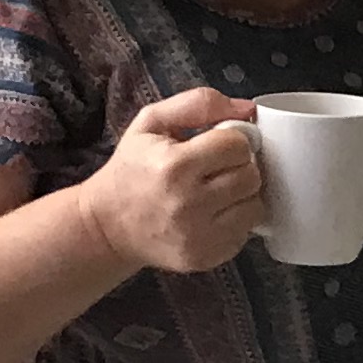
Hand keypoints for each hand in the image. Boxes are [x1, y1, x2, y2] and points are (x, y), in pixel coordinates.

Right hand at [83, 86, 264, 275]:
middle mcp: (188, 204)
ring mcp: (198, 236)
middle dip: (239, 167)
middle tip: (216, 169)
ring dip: (241, 195)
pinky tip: (211, 214)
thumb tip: (247, 109)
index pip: (237, 145)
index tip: (216, 146)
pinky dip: (234, 221)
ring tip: (215, 191)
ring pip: (254, 206)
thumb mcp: (151, 123)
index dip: (231, 141)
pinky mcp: (205, 257)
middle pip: (251, 176)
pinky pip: (245, 233)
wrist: (108, 225)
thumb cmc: (132, 170)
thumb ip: (199, 104)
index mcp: (174, 165)